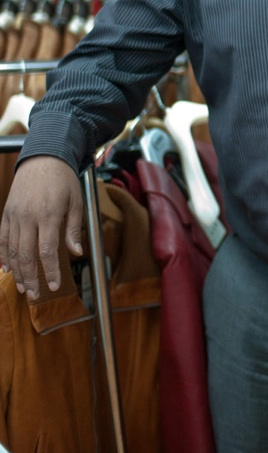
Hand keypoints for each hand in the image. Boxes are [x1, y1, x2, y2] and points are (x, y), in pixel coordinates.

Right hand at [0, 156, 82, 298]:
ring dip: (16, 272)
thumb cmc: (63, 180)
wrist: (43, 158)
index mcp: (48, 215)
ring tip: (22, 287)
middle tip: (35, 294)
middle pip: (25, 255)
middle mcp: (28, 217)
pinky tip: (5, 269)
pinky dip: (2, 255)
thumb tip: (76, 252)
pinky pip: (2, 238)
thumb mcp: (76, 202)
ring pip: (11, 250)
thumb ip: (73, 229)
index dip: (50, 272)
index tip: (55, 286)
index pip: (47, 251)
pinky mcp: (6, 213)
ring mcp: (14, 216)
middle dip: (30, 278)